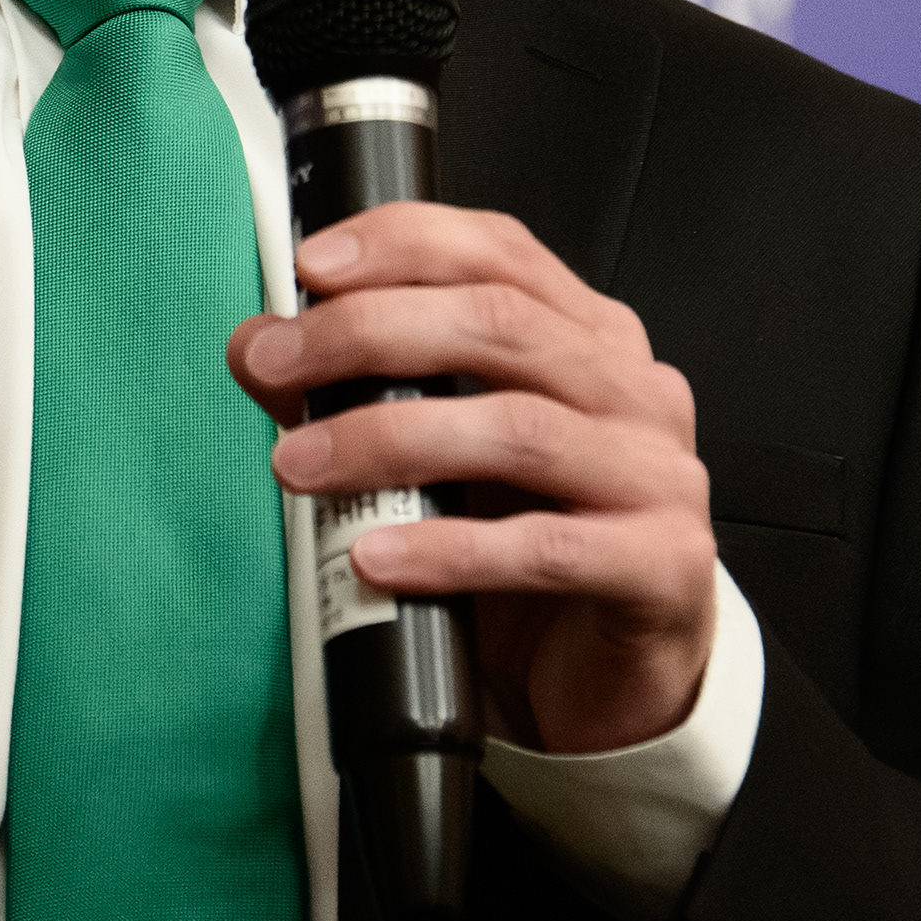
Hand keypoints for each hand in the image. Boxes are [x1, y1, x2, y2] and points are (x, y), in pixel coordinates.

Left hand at [228, 203, 716, 755]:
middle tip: (278, 364)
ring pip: (517, 431)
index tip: (311, 268)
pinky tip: (376, 555)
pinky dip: (449, 551)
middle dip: (369, 333)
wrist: (608, 675)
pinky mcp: (663, 566)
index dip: (403, 245)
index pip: (499, 252)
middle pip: (500, 325)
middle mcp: (633, 391)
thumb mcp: (438, 459)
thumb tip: (257, 346)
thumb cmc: (532, 551)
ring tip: (302, 464)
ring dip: (390, 440)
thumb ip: (356, 392)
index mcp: (589, 338)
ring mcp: (659, 475)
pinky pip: (545, 549)